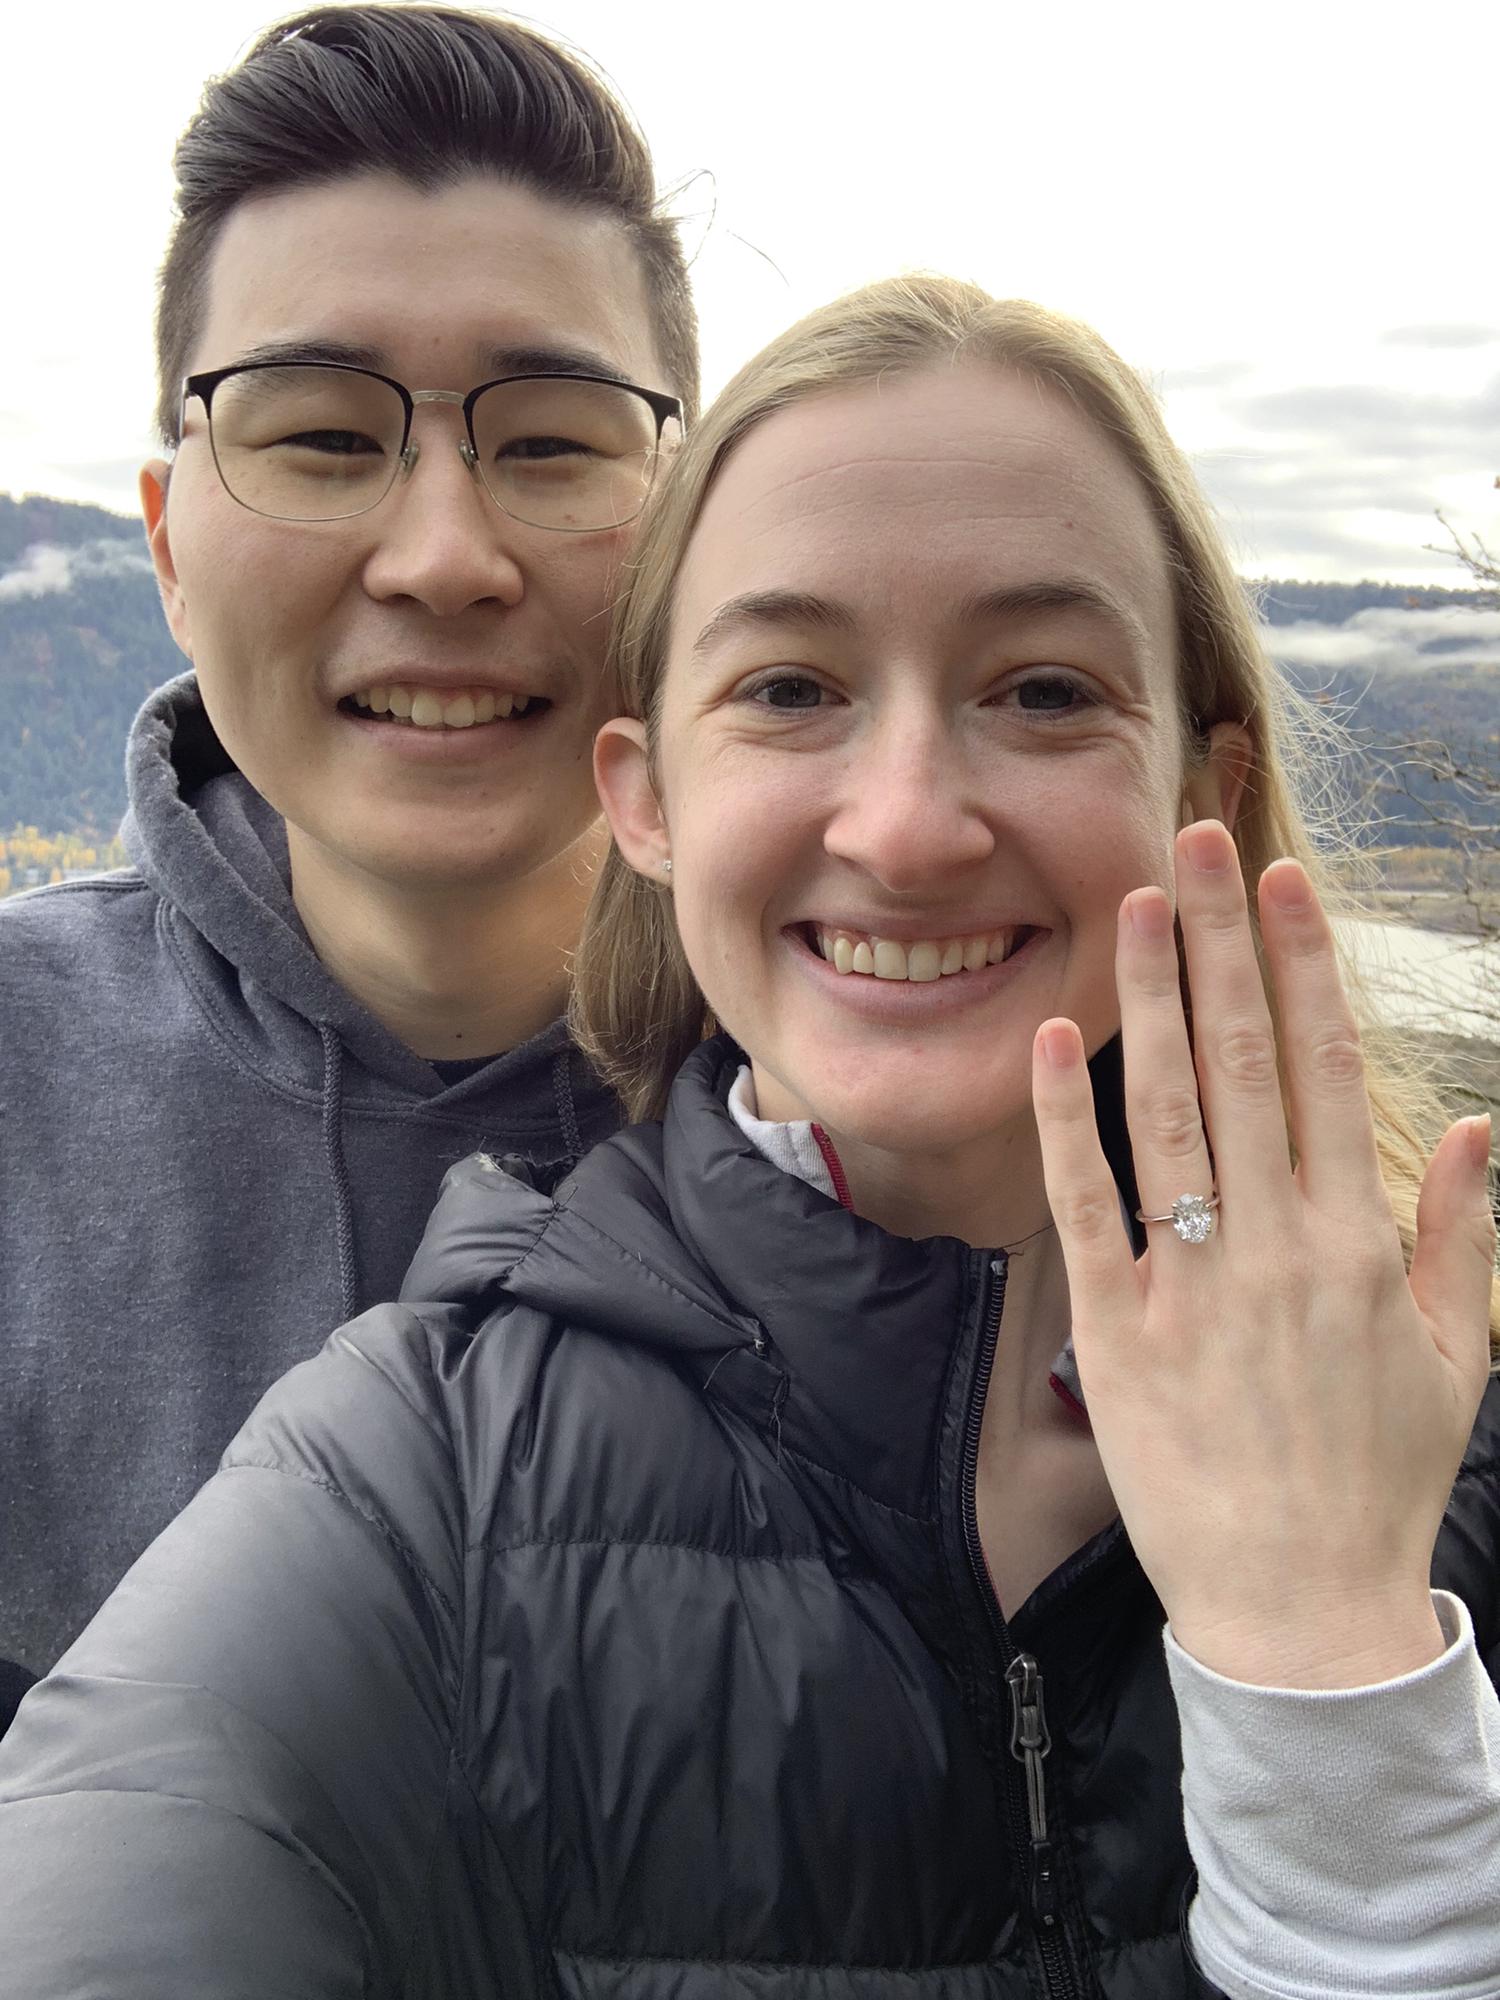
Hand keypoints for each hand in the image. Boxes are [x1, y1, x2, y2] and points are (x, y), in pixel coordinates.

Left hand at [1031, 819, 1494, 1688]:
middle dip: (1220, 940)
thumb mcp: (1458, 1359)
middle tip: (1193, 838)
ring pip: (1168, 1110)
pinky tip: (1054, 1035)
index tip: (1278, 879)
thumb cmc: (1378, 1481)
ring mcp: (1194, 1282)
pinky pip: (1088, 1204)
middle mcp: (1278, 1242)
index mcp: (1359, 1239)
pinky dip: (1068, 1118)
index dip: (1299, 965)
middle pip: (1243, 1059)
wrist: (1302, 1611)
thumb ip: (1464, 1236)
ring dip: (1152, 998)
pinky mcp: (1117, 1329)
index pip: (1323, 1067)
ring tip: (1136, 903)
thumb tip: (1472, 1127)